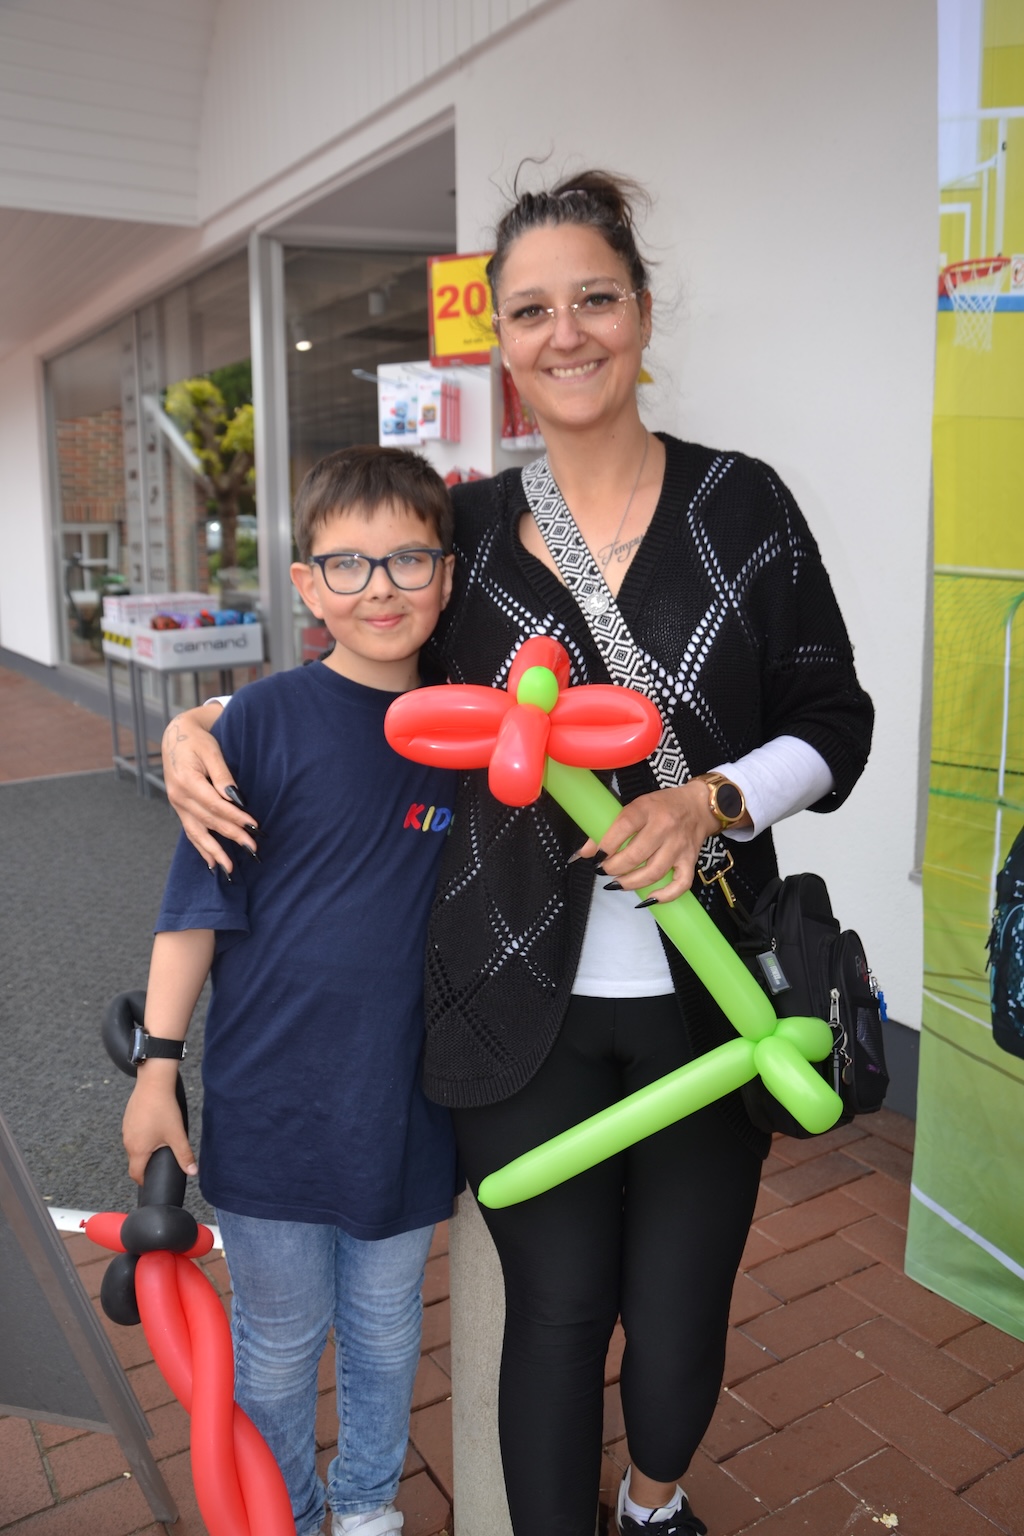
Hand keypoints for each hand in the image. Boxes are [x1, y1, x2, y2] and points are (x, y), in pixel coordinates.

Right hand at [123, 1073, 197, 1185]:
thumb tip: (193, 1171)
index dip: (144, 1180)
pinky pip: (133, 1133)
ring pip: (134, 1146)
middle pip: (135, 1160)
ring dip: (144, 1149)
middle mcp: (128, 1141)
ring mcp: (126, 1129)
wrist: (153, 1083)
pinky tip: (154, 1128)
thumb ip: (184, 1155)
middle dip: (146, 1164)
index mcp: (137, 1149)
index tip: (152, 1181)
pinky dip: (142, 1135)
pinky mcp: (128, 1119)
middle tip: (161, 1161)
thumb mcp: (177, 1134)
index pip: (135, 1174)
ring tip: (160, 1144)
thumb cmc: (163, 1109)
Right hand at [161, 705, 255, 873]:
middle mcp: (179, 796)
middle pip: (209, 821)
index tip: (254, 826)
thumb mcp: (212, 751)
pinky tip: (211, 863)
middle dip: (232, 836)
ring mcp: (177, 804)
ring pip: (197, 832)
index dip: (235, 817)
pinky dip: (201, 848)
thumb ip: (223, 775)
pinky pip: (190, 831)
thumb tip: (235, 798)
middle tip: (253, 848)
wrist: (176, 736)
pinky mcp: (180, 808)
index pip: (215, 805)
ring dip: (215, 851)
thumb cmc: (197, 740)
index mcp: (187, 780)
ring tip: (230, 869)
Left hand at [573, 782, 720, 903]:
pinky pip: (680, 884)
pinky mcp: (691, 859)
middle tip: (604, 871)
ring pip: (654, 872)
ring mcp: (679, 845)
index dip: (606, 845)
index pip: (623, 827)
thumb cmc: (662, 806)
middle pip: (636, 855)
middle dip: (614, 868)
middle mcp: (664, 827)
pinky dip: (664, 896)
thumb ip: (611, 828)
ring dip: (631, 883)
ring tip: (617, 884)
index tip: (596, 857)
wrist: (699, 805)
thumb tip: (585, 853)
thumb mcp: (635, 807)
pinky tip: (648, 898)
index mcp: (647, 809)